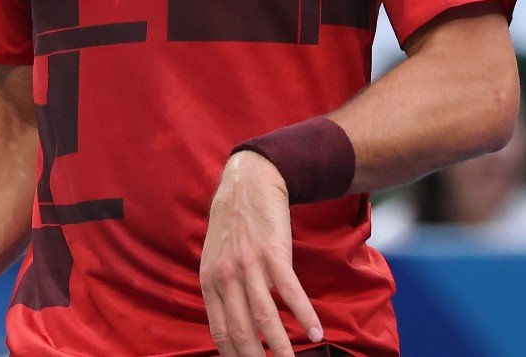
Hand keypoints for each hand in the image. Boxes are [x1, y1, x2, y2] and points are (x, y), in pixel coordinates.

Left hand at [200, 151, 319, 355]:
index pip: (220, 332)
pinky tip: (315, 333)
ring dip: (282, 346)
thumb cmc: (234, 227)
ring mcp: (249, 265)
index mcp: (210, 282)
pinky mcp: (273, 253)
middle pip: (241, 332)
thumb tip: (233, 329)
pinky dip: (304, 315)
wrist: (249, 185)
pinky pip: (289, 291)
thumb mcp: (216, 259)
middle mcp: (226, 276)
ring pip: (265, 317)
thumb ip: (222, 292)